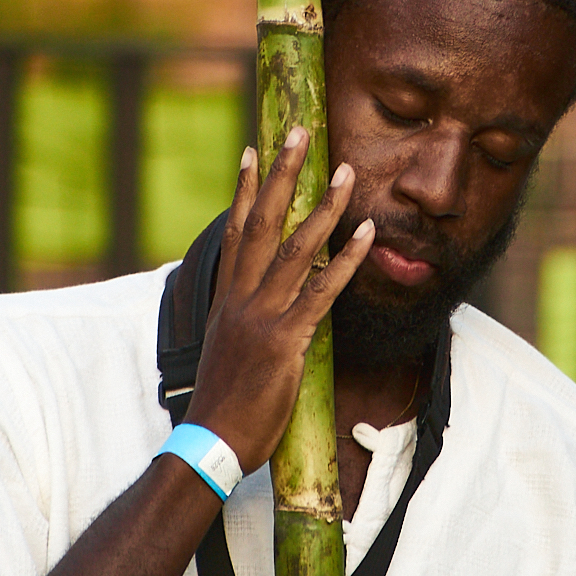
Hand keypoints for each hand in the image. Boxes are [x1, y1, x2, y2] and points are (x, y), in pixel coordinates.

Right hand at [183, 127, 373, 472]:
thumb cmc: (223, 407)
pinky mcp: (284, 340)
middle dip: (283, 174)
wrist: (209, 443)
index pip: (236, 231)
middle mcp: (240, 298)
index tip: (253, 150)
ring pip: (296, 248)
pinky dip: (346, 261)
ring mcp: (261, 316)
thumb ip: (245, 324)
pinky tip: (367, 235)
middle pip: (263, 222)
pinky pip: (322, 292)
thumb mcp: (229, 353)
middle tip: (300, 132)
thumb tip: (262, 314)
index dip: (245, 189)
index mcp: (225, 299)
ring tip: (348, 172)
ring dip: (325, 207)